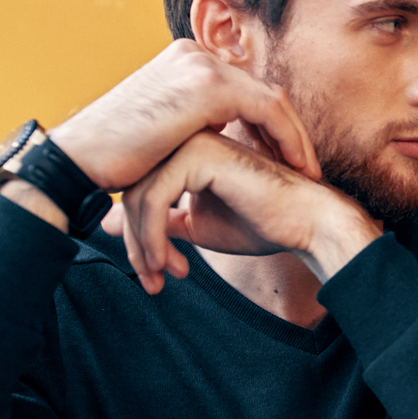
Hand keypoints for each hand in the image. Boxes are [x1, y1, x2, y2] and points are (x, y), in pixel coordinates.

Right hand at [46, 39, 319, 190]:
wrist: (77, 160)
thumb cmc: (112, 159)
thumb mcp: (160, 131)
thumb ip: (191, 124)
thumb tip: (215, 138)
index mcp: (183, 62)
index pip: (244, 90)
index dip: (271, 126)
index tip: (287, 161)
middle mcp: (193, 54)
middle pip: (263, 91)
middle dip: (289, 132)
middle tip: (307, 168)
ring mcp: (200, 65)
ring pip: (272, 100)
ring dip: (295, 139)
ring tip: (307, 174)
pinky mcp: (206, 86)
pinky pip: (268, 111)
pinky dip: (288, 140)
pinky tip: (296, 170)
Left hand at [101, 130, 379, 292]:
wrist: (309, 224)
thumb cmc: (264, 223)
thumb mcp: (197, 224)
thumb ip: (158, 220)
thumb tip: (108, 224)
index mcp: (186, 148)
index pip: (139, 188)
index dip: (139, 235)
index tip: (154, 272)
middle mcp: (187, 137)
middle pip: (132, 191)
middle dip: (136, 243)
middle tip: (153, 280)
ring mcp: (193, 141)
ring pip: (137, 196)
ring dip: (142, 245)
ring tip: (160, 275)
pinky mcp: (200, 156)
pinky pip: (154, 199)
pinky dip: (152, 238)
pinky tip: (171, 263)